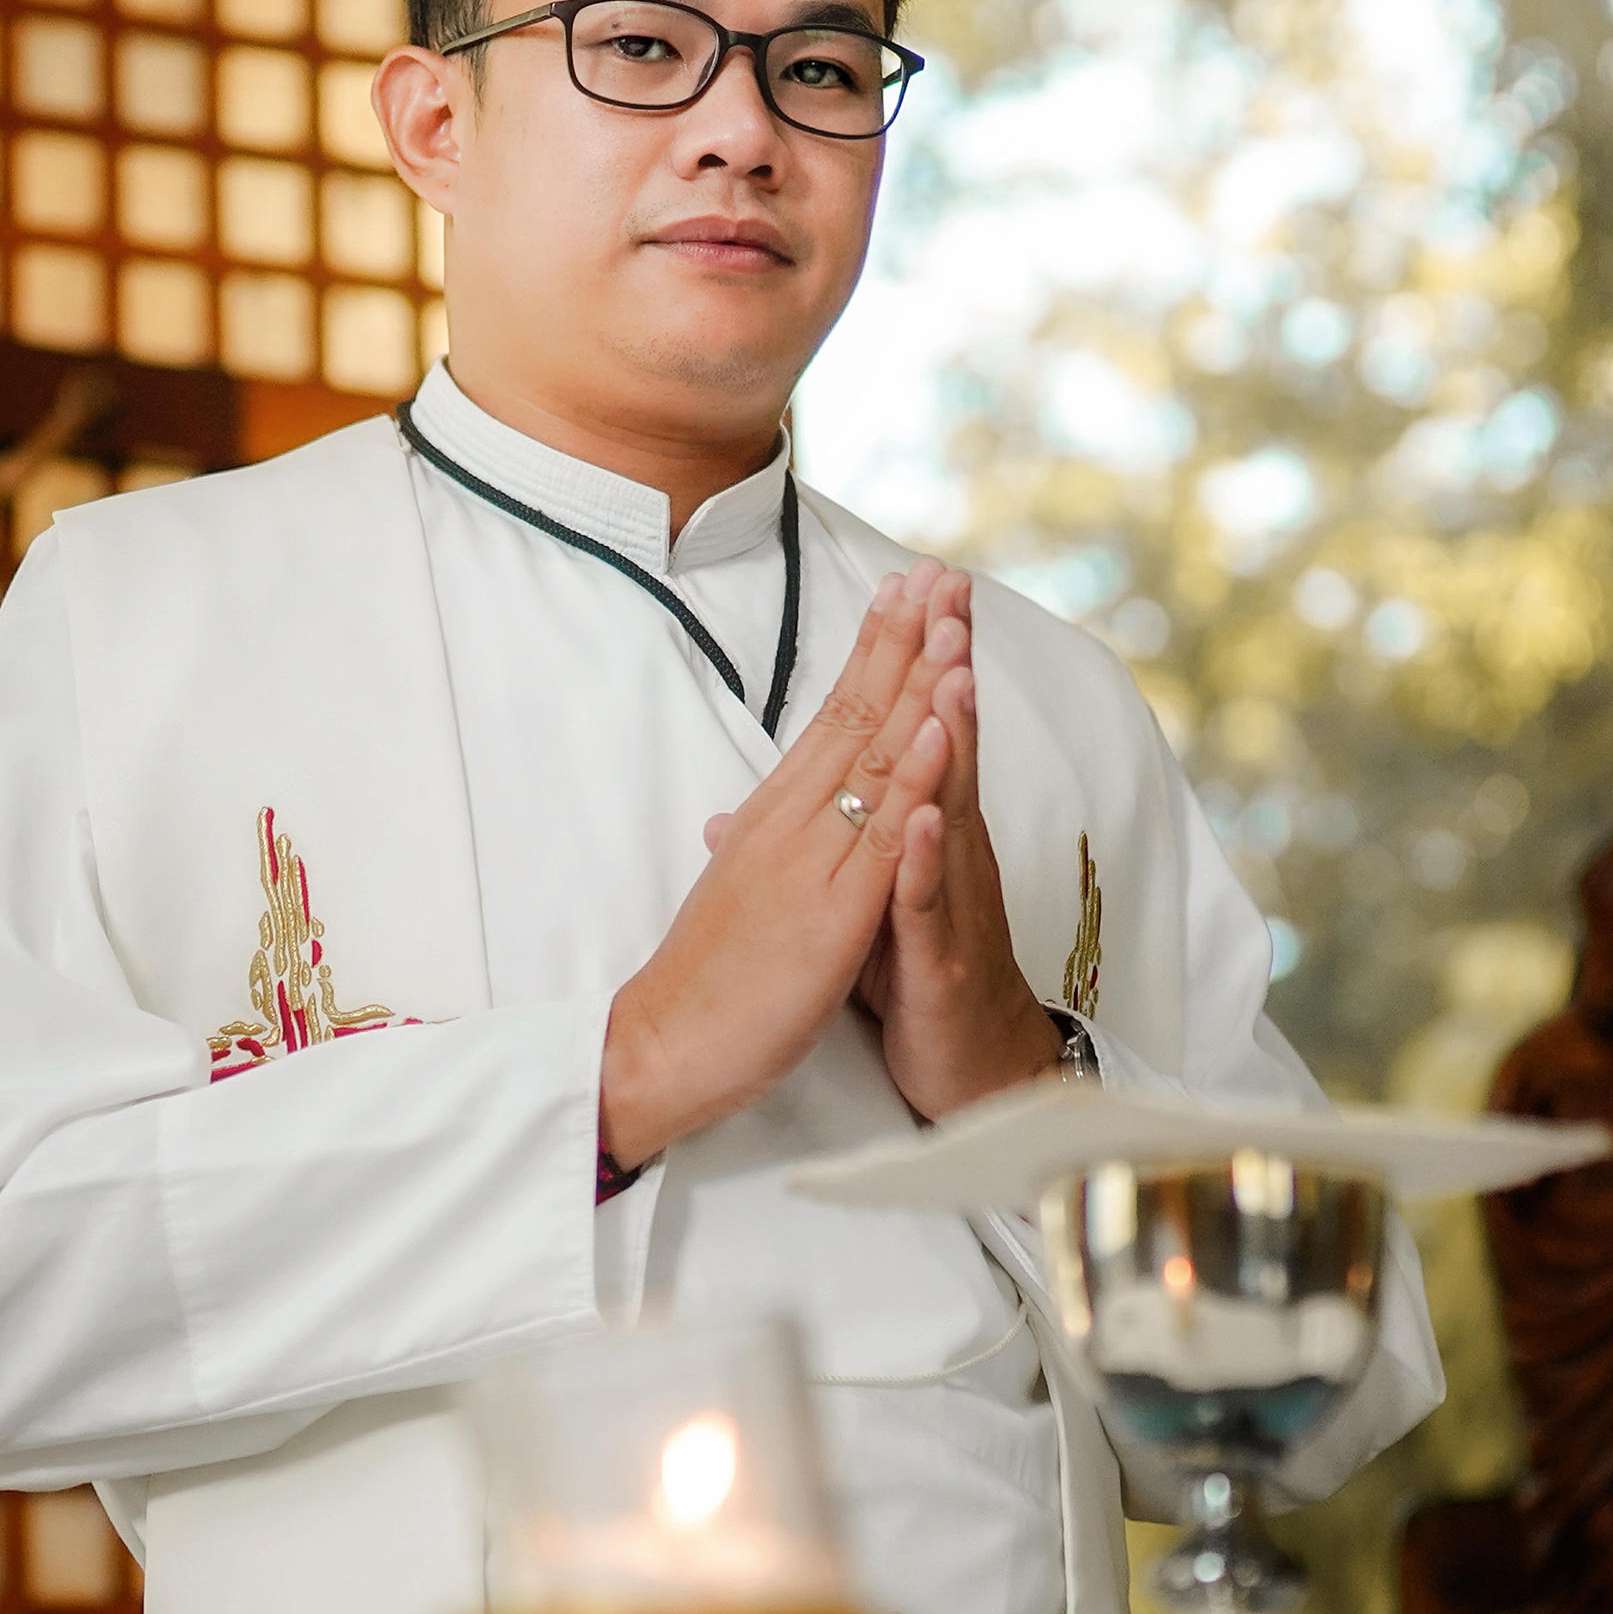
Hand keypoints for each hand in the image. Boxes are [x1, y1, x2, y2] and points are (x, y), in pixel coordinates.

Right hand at [600, 574, 955, 1170]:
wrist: (663, 1043)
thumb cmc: (707, 978)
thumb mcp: (741, 891)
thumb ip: (755, 843)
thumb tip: (748, 812)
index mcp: (776, 816)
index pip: (833, 714)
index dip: (873, 651)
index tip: (904, 591)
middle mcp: (793, 821)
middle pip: (855, 712)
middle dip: (901, 638)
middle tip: (935, 570)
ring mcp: (812, 860)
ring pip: (872, 756)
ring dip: (915, 682)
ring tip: (949, 618)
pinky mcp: (831, 911)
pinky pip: (880, 834)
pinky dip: (911, 774)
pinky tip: (937, 725)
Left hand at [852, 565, 1066, 1120]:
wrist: (968, 1077)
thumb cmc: (915, 984)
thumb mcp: (863, 900)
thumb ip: (840, 838)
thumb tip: (767, 804)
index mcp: (916, 833)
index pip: (914, 730)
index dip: (912, 659)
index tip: (910, 582)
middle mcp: (944, 856)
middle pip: (943, 747)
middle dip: (945, 667)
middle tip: (949, 588)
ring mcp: (948, 906)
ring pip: (949, 813)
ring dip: (950, 743)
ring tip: (950, 674)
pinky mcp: (940, 964)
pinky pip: (929, 906)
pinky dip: (926, 859)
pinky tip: (924, 816)